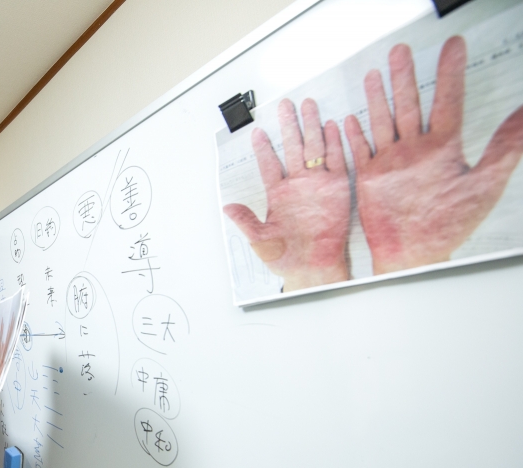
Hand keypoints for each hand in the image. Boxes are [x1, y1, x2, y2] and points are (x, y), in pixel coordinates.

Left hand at [224, 98, 351, 291]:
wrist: (313, 266)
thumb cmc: (285, 256)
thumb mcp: (260, 239)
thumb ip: (246, 221)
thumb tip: (226, 207)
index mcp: (277, 194)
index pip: (269, 164)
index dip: (263, 148)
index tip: (256, 131)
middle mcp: (297, 185)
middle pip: (292, 148)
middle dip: (289, 126)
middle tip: (285, 105)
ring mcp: (317, 184)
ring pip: (313, 148)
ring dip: (311, 127)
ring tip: (308, 106)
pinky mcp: (337, 188)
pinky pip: (337, 161)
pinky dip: (335, 143)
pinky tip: (332, 125)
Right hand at [344, 37, 522, 274]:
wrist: (412, 254)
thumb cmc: (449, 226)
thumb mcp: (484, 184)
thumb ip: (504, 147)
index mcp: (443, 149)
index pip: (447, 101)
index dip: (449, 73)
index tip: (452, 47)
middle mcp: (415, 151)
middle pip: (408, 105)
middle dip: (404, 77)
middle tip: (401, 51)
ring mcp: (391, 163)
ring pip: (382, 121)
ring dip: (378, 97)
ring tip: (374, 73)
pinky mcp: (369, 178)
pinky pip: (359, 150)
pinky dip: (353, 134)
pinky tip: (349, 117)